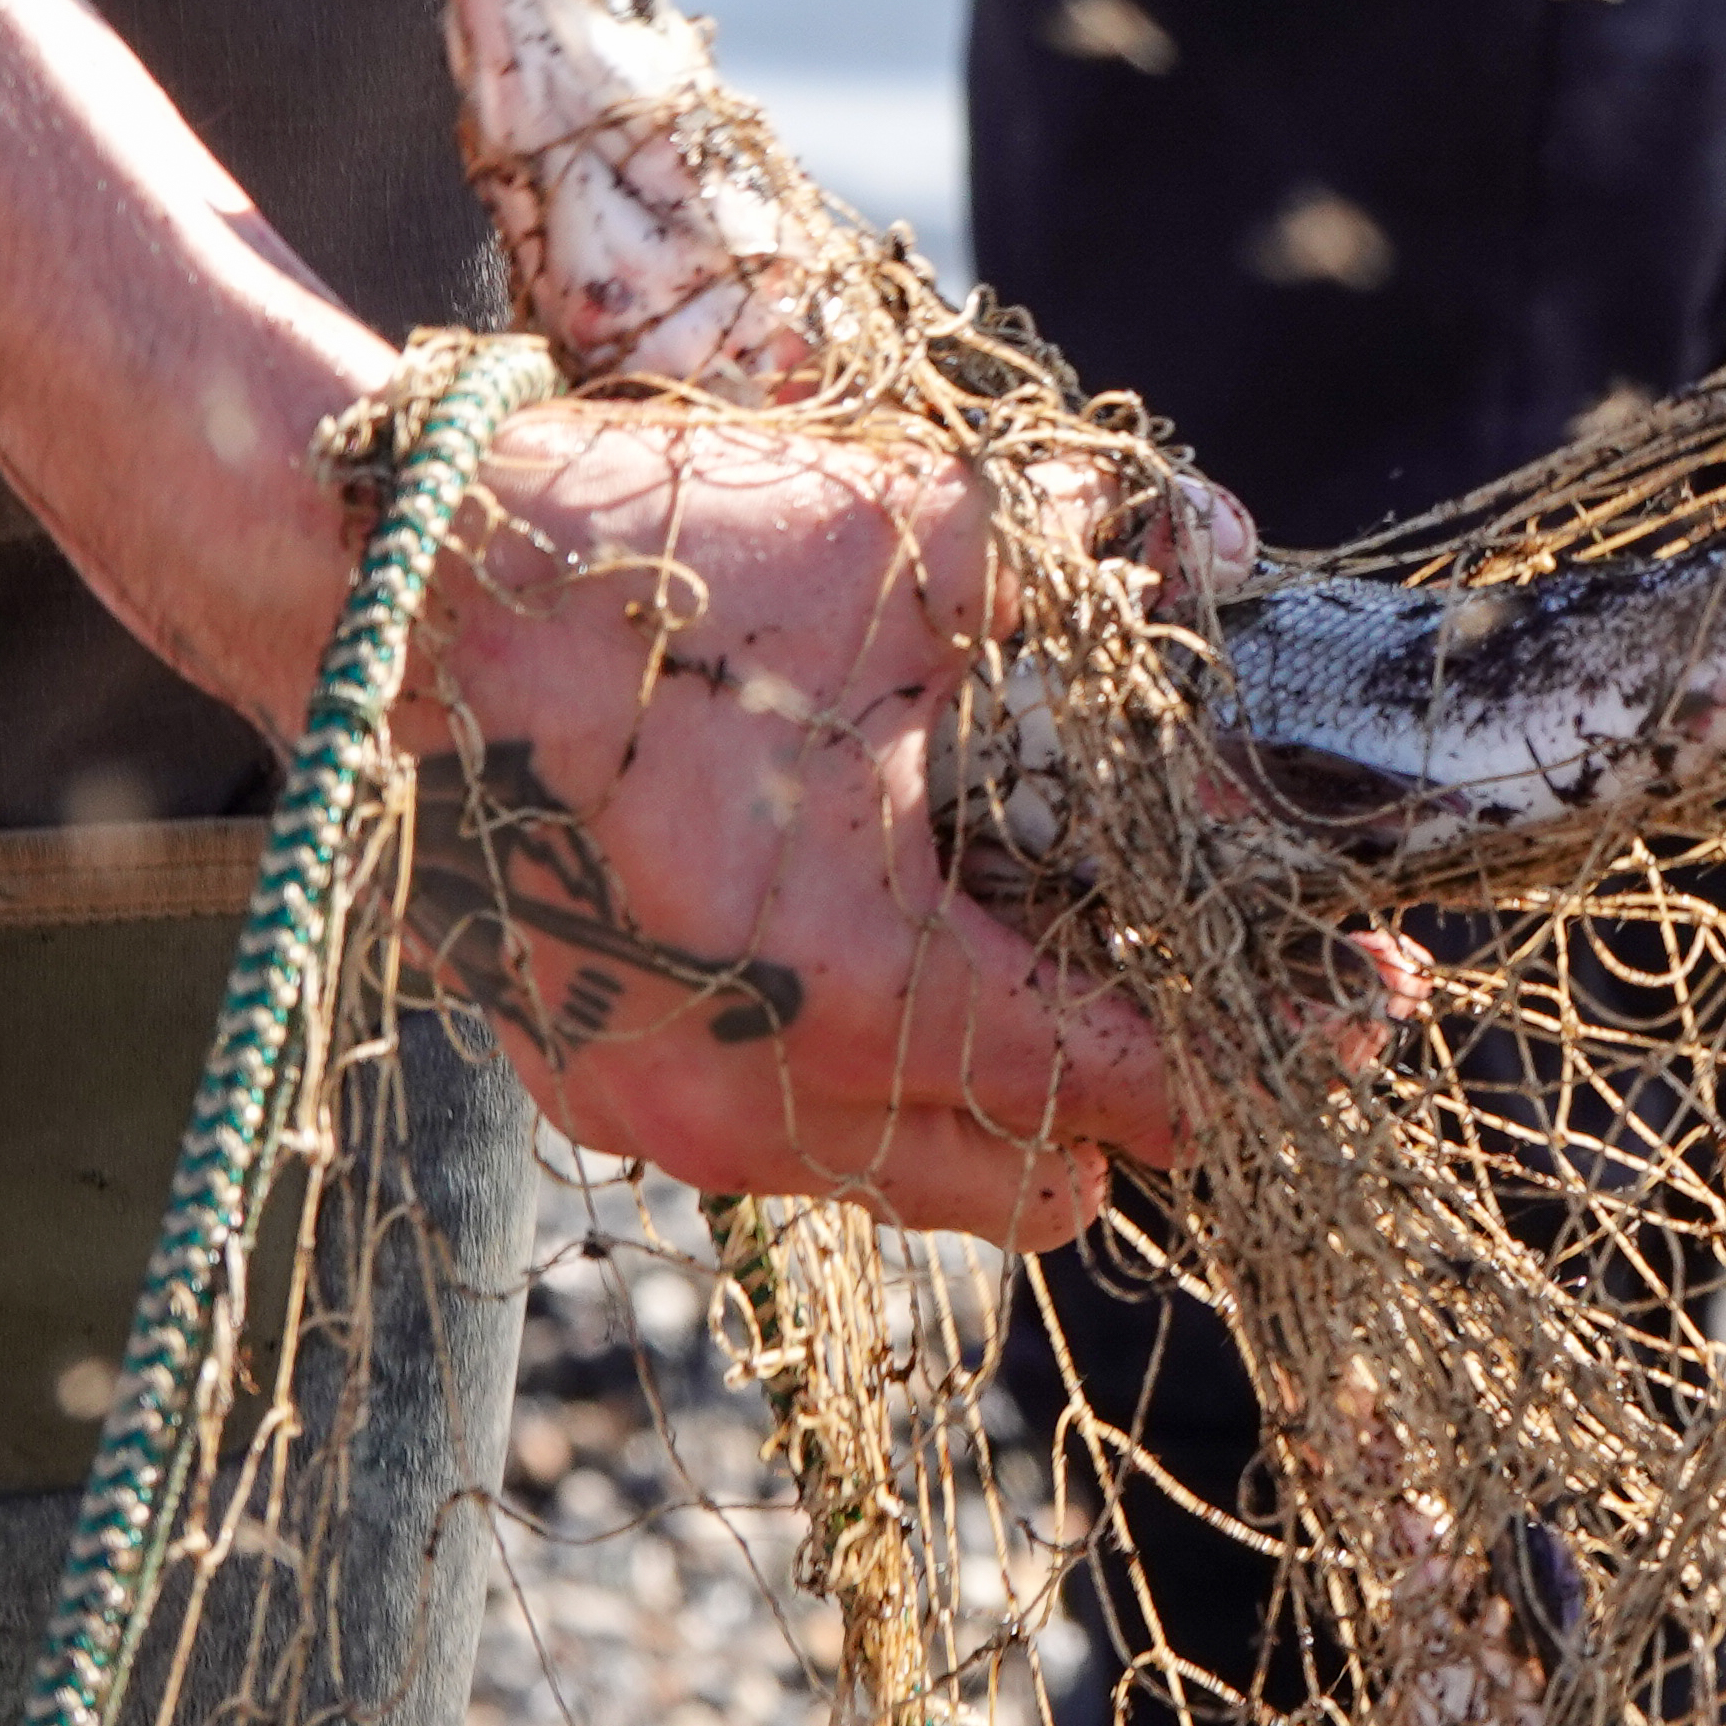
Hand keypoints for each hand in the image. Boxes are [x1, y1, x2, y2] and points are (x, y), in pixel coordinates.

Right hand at [401, 408, 1183, 1248]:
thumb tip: (1218, 542)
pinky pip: (785, 1136)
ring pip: (906, 1179)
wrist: (367, 594)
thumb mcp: (888, 539)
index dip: (1261, 1046)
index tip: (1359, 1010)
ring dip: (998, 1100)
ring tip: (1055, 972)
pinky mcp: (586, 1086)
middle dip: (1138, 1102)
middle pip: (1035, 1186)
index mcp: (858, 982)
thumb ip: (1077, 552)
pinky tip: (890, 955)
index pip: (1125, 1082)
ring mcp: (659, 1108)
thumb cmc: (628, 569)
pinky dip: (863, 1079)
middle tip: (1205, 993)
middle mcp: (758, 1090)